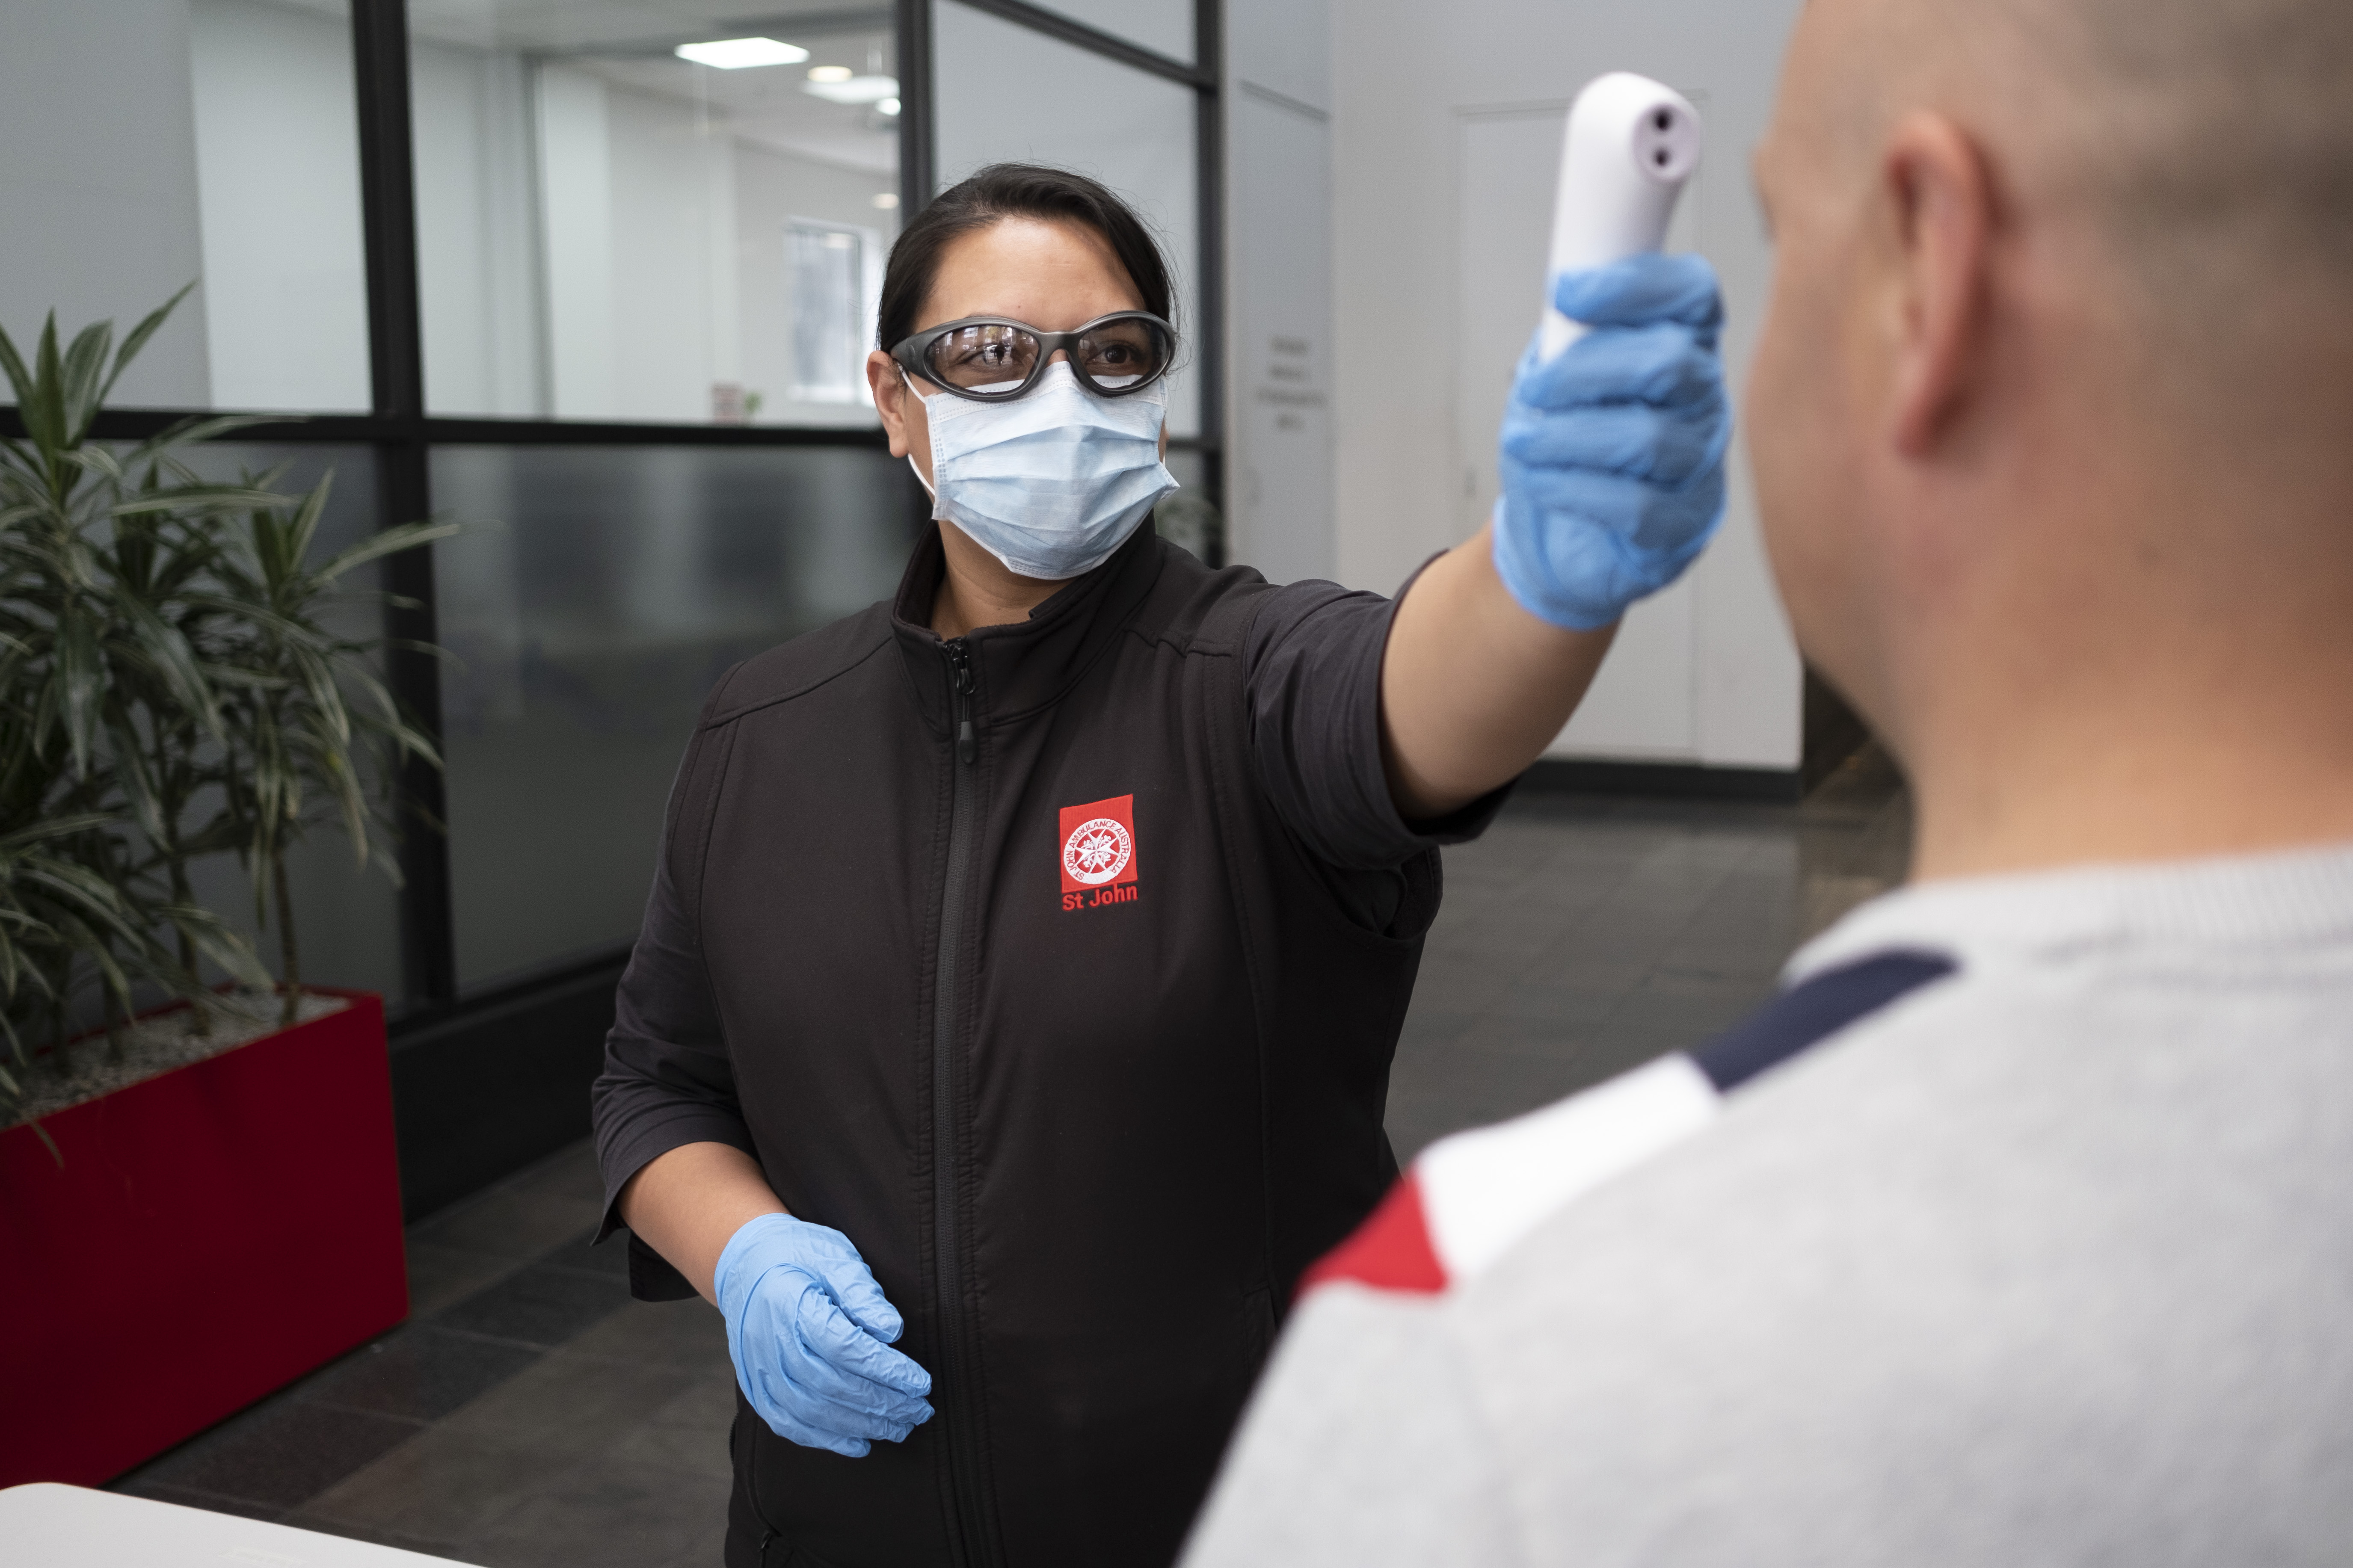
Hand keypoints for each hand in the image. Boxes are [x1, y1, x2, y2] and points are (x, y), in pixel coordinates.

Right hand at [715, 1213, 934, 1456]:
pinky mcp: (757, 1388)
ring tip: (900, 1427)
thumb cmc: (799, 1256)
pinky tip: (859, 1444)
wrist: (745, 1264)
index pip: (845, 1348)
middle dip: (883, 1403)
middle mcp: (771, 1344)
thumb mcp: (834, 1257)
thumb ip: (862, 1293)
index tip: (921, 1382)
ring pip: (814, 1412)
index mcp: (791, 1306)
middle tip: (921, 1409)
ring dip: (862, 1425)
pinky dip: (826, 1440)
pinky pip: (790, 1425)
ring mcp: (760, 1371)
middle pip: (834, 1385)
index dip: (887, 1370)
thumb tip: (892, 1330)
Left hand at [1492, 252, 1729, 629]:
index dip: (1634, 285)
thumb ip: (1567, 335)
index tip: (1566, 294)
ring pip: (1647, 436)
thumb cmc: (1564, 446)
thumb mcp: (1554, 377)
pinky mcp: (1682, 523)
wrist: (1559, 536)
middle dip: (1583, 371)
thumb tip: (1564, 299)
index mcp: (1681, 345)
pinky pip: (1636, 504)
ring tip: (1521, 441)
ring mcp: (1699, 462)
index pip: (1692, 294)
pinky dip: (1574, 489)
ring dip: (1566, 436)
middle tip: (1532, 391)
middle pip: (1668, 361)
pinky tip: (1541, 483)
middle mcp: (1702, 398)